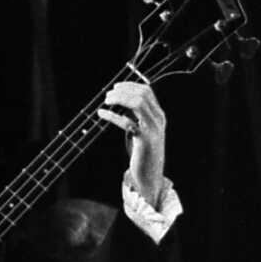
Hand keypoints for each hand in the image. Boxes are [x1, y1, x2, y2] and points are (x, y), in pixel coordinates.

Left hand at [97, 81, 167, 202]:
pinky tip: (101, 114)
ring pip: (137, 103)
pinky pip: (127, 122)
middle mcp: (158, 120)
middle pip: (142, 94)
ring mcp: (153, 130)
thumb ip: (137, 116)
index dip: (129, 85)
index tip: (115, 88)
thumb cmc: (143, 152)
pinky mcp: (144, 141)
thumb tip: (120, 100)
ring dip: (119, 99)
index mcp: (159, 115)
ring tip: (106, 102)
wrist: (151, 175)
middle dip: (122, 91)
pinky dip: (112, 116)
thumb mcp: (144, 130)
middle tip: (107, 97)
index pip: (147, 91)